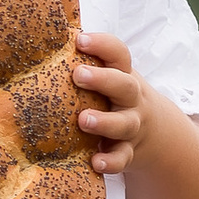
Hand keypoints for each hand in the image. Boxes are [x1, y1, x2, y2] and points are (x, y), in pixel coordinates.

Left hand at [72, 31, 145, 177]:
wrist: (159, 133)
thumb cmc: (116, 97)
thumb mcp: (109, 77)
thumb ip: (84, 62)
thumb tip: (39, 36)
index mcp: (122, 74)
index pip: (118, 53)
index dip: (102, 44)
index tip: (80, 39)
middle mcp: (131, 98)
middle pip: (124, 85)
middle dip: (103, 79)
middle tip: (79, 74)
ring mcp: (132, 125)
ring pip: (124, 123)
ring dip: (105, 122)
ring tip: (83, 120)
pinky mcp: (129, 151)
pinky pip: (123, 158)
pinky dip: (111, 161)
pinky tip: (95, 162)